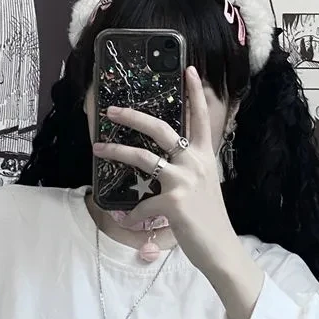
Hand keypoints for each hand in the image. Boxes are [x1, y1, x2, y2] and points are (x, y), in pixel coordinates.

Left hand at [92, 66, 238, 274]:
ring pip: (143, 157)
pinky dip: (133, 213)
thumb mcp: (203, 188)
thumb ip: (187, 173)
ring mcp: (184, 181)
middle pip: (161, 129)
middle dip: (134, 117)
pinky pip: (142, 204)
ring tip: (98, 149)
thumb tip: (163, 170)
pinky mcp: (173, 202)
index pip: (201, 119)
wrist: (219, 249)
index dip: (195, 94)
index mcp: (205, 157)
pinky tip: (129, 219)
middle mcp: (195, 163)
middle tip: (113, 111)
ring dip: (117, 152)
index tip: (187, 70)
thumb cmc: (209, 221)